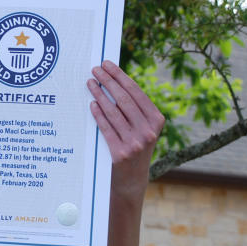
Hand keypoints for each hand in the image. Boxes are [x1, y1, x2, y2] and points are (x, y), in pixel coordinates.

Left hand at [87, 60, 164, 203]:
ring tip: (90, 83)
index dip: (120, 76)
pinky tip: (92, 103)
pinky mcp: (120, 153)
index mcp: (157, 120)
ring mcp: (135, 142)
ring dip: (99, 94)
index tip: (107, 64)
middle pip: (124, 98)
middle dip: (108, 81)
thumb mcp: (142, 128)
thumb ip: (134, 109)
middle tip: (95, 69)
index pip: (136, 92)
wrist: (131, 181)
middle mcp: (148, 130)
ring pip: (113, 112)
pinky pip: (106, 128)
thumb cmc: (134, 148)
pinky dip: (98, 114)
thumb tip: (113, 81)